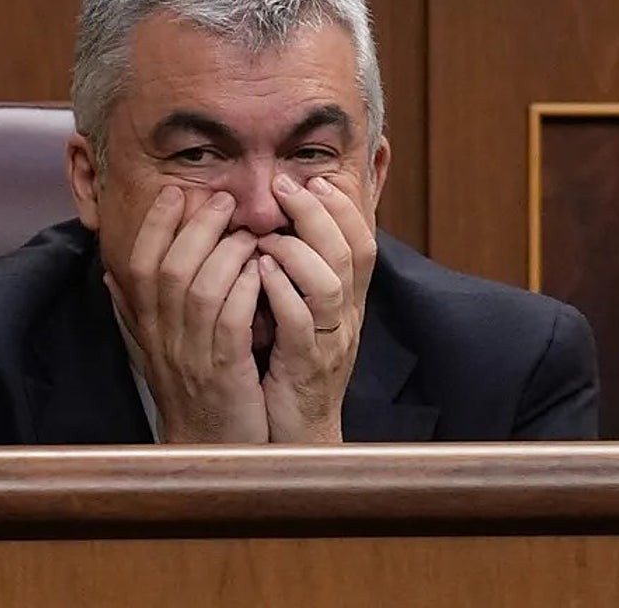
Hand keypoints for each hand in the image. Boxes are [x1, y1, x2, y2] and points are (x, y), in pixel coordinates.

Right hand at [105, 185, 267, 442]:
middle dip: (195, 228)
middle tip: (221, 200)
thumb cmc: (193, 393)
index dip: (153, 225)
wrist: (212, 455)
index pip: (138, 267)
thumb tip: (111, 273)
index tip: (174, 193)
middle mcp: (163, 339)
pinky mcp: (226, 373)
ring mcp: (193, 356)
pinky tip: (260, 271)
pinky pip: (231, 322)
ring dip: (225, 254)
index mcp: (147, 328)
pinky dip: (245, 290)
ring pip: (200, 291)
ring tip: (247, 233)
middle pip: (168, 270)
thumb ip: (136, 312)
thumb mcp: (156, 350)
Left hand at [256, 174, 375, 442]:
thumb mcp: (296, 316)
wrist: (293, 439)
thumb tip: (277, 226)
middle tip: (287, 186)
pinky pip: (301, 324)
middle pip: (350, 254)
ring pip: (331, 284)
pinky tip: (257, 272)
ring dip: (297, 251)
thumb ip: (293, 274)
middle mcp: (345, 318)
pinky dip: (280, 293)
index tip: (316, 178)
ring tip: (264, 236)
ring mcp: (329, 344)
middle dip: (320, 214)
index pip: (361, 242)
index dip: (344, 208)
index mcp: (345, 303)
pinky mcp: (306, 368)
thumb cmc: (286, 370)